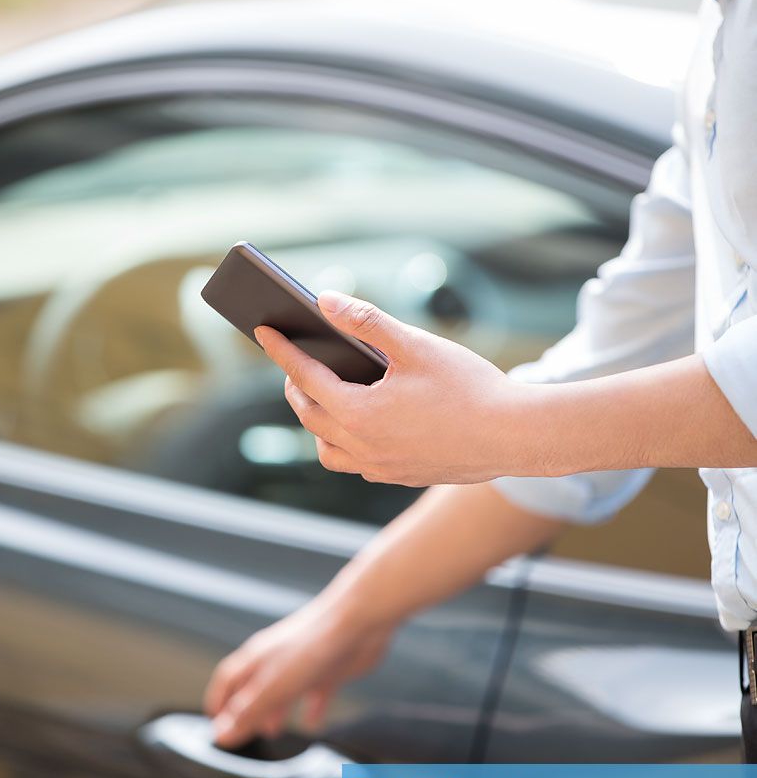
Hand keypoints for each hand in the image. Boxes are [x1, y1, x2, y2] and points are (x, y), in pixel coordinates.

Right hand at [203, 598, 394, 748]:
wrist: (357, 623)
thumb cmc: (312, 646)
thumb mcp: (273, 687)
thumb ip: (248, 712)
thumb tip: (221, 735)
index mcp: (258, 659)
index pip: (228, 679)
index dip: (219, 701)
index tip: (215, 723)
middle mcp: (278, 659)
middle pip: (254, 686)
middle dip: (247, 710)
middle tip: (244, 731)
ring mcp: (304, 664)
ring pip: (283, 690)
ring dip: (275, 711)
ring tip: (273, 731)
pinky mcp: (329, 670)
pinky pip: (316, 693)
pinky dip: (312, 710)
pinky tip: (313, 723)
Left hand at [255, 290, 535, 486]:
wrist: (516, 437)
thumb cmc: (470, 387)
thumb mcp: (415, 345)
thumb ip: (366, 321)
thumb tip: (324, 301)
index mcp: (359, 413)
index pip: (304, 376)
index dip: (281, 350)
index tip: (262, 330)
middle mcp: (363, 447)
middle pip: (309, 415)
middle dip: (295, 384)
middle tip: (293, 359)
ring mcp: (381, 468)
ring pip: (328, 448)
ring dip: (317, 420)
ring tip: (324, 393)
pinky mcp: (401, 476)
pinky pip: (357, 462)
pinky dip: (346, 440)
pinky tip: (363, 420)